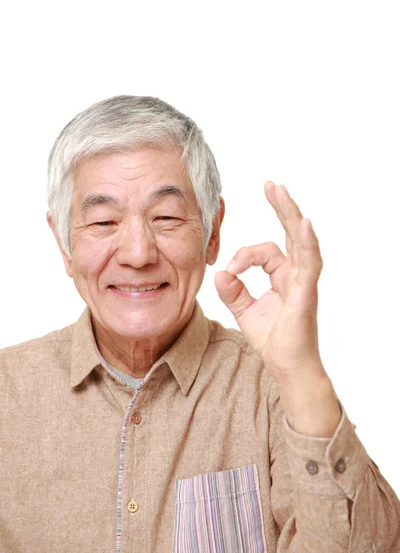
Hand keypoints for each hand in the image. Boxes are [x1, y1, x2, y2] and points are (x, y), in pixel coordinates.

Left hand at [215, 181, 323, 381]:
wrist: (287, 367)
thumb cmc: (273, 340)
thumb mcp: (245, 311)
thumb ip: (232, 291)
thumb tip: (220, 273)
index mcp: (283, 276)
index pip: (264, 251)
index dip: (243, 256)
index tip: (228, 271)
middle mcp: (296, 274)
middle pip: (290, 233)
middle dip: (280, 207)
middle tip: (271, 185)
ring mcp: (304, 281)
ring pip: (300, 240)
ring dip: (290, 214)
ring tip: (280, 191)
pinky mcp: (306, 292)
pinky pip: (309, 263)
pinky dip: (307, 242)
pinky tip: (303, 222)